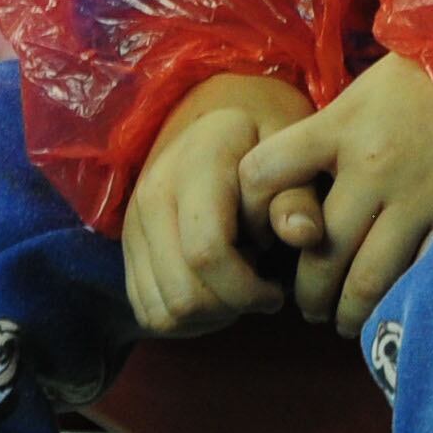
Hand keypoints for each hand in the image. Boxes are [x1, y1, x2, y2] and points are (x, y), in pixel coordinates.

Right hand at [124, 71, 313, 336]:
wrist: (217, 115)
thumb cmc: (266, 137)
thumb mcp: (294, 152)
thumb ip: (298, 195)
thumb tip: (303, 235)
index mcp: (197, 162)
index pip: (207, 251)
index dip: (247, 289)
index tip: (277, 290)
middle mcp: (154, 192)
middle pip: (182, 293)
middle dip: (230, 307)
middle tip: (260, 287)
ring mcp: (134, 221)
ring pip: (162, 311)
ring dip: (207, 315)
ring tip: (237, 283)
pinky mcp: (128, 245)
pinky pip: (148, 310)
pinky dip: (185, 317)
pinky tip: (214, 287)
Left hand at [235, 52, 432, 336]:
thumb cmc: (415, 82)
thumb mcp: (358, 95)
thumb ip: (324, 139)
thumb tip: (287, 193)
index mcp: (339, 127)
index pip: (265, 172)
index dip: (252, 208)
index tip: (261, 233)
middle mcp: (371, 165)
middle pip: (319, 250)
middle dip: (308, 293)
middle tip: (308, 306)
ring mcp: (415, 195)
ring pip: (366, 278)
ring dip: (348, 311)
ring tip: (343, 319)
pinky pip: (419, 275)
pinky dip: (400, 301)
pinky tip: (392, 308)